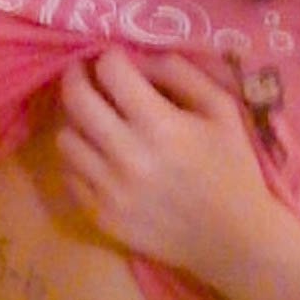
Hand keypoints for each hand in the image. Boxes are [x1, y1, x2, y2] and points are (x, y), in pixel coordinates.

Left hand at [56, 48, 273, 274]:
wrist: (234, 241)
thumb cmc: (233, 171)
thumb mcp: (222, 111)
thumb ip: (181, 74)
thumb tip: (137, 59)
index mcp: (160, 126)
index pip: (109, 70)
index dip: (111, 58)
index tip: (117, 62)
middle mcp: (127, 157)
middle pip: (74, 99)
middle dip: (78, 78)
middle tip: (86, 77)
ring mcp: (110, 191)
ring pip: (65, 139)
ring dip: (77, 123)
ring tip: (96, 124)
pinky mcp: (102, 217)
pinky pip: (70, 176)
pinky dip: (81, 161)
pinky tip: (101, 159)